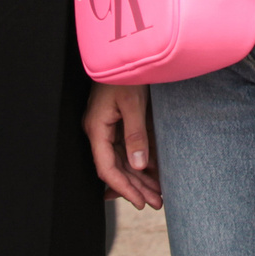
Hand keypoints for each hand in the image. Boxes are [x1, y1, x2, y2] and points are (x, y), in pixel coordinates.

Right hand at [85, 84, 161, 209]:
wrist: (123, 53)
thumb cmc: (125, 73)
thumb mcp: (133, 103)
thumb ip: (135, 135)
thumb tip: (138, 166)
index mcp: (96, 128)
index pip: (107, 168)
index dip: (123, 187)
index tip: (140, 202)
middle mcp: (99, 131)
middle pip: (116, 168)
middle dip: (136, 187)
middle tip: (156, 202)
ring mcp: (106, 127)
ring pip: (122, 161)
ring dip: (139, 178)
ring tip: (157, 193)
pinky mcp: (116, 122)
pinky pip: (127, 149)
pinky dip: (140, 162)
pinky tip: (154, 173)